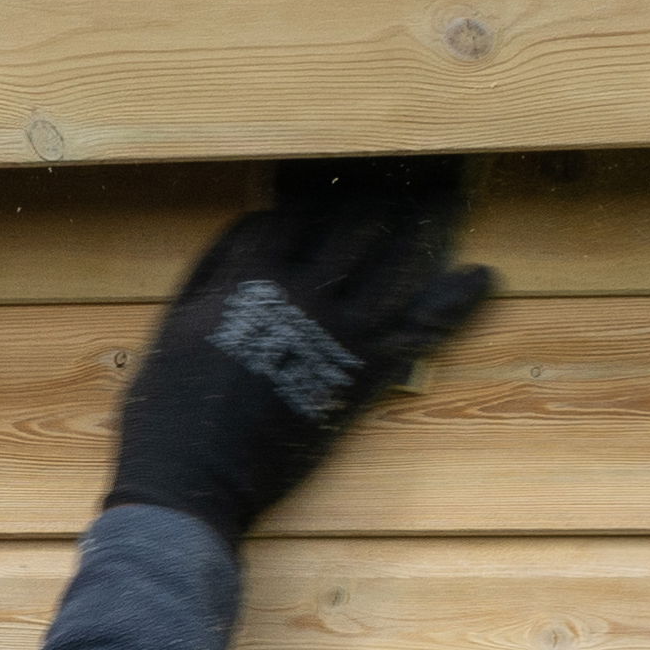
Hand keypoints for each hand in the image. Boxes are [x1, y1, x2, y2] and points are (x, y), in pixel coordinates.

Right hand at [105, 161, 495, 542]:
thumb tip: (249, 227)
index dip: (313, 197)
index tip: (332, 182)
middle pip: (350, 227)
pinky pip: (422, 330)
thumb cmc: (167, 407)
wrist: (194, 478)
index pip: (291, 216)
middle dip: (377, 197)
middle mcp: (301, 291)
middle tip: (406, 171)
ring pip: (394, 263)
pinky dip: (455, 302)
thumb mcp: (174, 324)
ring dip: (425, 227)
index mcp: (248, 275)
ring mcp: (339, 332)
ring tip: (447, 199)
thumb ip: (213, 270)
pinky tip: (482, 275)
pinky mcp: (364, 374)